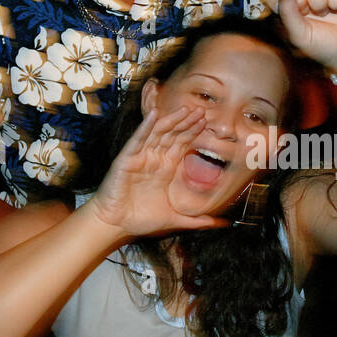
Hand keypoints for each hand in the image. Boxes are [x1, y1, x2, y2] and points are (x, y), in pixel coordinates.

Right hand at [87, 105, 225, 238]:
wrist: (116, 226)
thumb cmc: (141, 220)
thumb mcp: (175, 219)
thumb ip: (198, 220)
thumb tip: (221, 224)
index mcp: (165, 169)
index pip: (181, 144)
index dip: (193, 132)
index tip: (207, 122)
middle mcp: (154, 159)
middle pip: (172, 135)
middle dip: (186, 122)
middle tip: (201, 110)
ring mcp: (140, 157)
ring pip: (158, 133)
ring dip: (171, 120)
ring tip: (185, 109)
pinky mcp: (126, 159)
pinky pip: (137, 140)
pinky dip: (145, 127)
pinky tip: (154, 115)